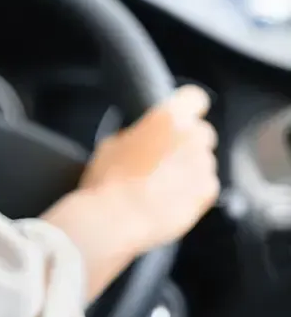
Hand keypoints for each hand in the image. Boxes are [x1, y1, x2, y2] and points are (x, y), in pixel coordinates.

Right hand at [79, 84, 219, 251]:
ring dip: (188, 167)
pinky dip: (192, 190)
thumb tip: (143, 137)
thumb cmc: (109, 180)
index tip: (180, 114)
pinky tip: (168, 197)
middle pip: (201, 131)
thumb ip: (137, 134)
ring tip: (161, 183)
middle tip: (163, 155)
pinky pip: (205, 185)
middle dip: (187, 140)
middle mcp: (192, 138)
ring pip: (203, 160)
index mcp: (168, 118)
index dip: (186, 106)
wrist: (117, 218)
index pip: (194, 97)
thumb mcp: (111, 144)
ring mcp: (204, 166)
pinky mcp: (208, 193)